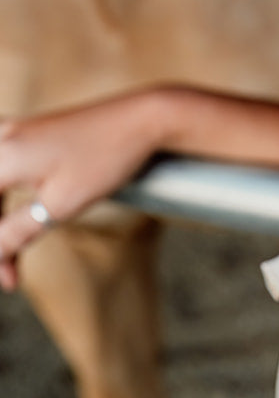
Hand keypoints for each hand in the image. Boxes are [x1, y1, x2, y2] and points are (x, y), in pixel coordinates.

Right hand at [0, 91, 164, 288]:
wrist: (146, 118)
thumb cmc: (106, 158)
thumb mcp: (59, 205)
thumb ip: (16, 233)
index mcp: (3, 155)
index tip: (10, 280)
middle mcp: (4, 137)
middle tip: (11, 271)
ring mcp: (18, 130)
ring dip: (0, 219)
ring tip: (14, 255)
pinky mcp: (32, 131)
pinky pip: (4, 167)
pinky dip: (7, 198)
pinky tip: (16, 221)